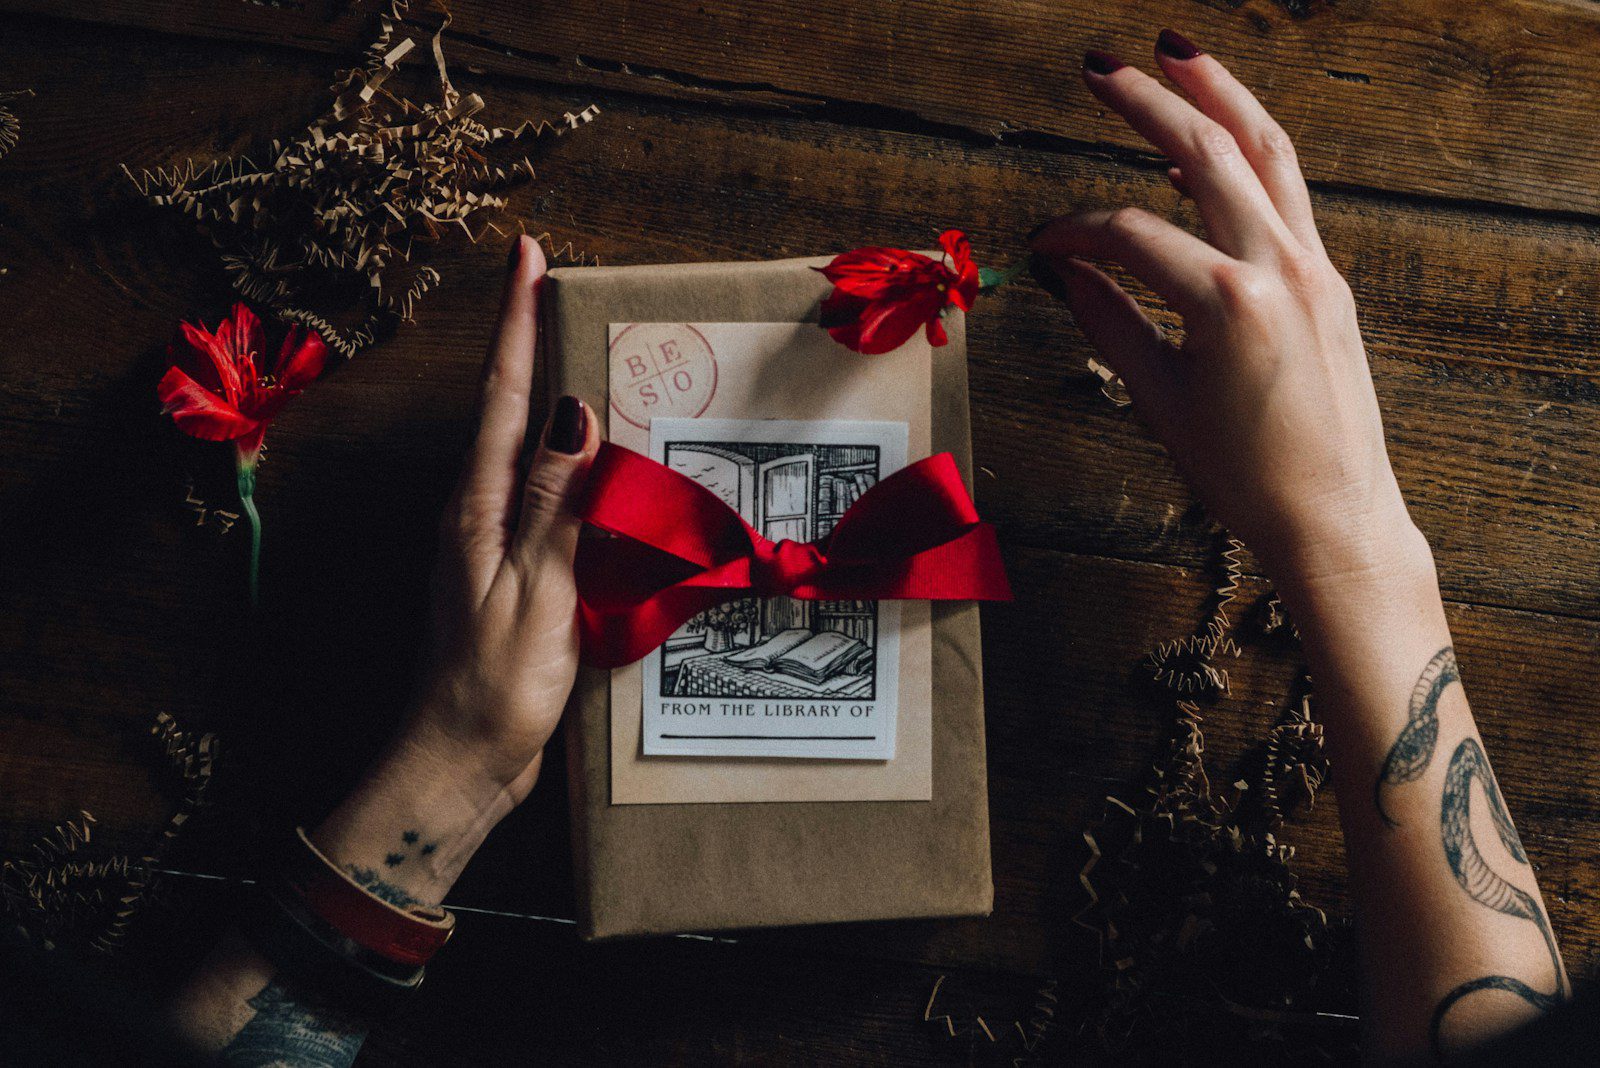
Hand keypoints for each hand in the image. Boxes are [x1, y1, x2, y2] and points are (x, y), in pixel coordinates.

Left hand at [309, 236, 594, 905]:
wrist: (459, 762)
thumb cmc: (494, 686)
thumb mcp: (532, 591)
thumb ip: (553, 501)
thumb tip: (572, 411)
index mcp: (477, 507)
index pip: (503, 394)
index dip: (516, 321)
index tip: (527, 254)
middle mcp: (478, 512)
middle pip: (510, 408)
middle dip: (532, 341)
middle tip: (561, 286)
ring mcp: (494, 543)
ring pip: (530, 451)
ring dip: (556, 399)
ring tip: (594, 357)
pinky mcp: (516, 574)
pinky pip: (549, 499)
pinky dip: (577, 467)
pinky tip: (607, 472)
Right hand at [1030, 32, 1426, 589]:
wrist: (1334, 516)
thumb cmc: (1249, 477)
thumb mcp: (1162, 402)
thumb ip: (1110, 323)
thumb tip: (1066, 272)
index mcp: (1231, 304)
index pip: (1131, 236)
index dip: (1075, 232)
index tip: (1042, 242)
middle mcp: (1282, 269)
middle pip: (1207, 154)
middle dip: (1149, 102)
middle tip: (1100, 66)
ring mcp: (1315, 268)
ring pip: (1266, 152)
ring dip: (1220, 95)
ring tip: (1177, 55)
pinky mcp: (1329, 279)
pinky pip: (1288, 194)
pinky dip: (1249, 156)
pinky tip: (1212, 147)